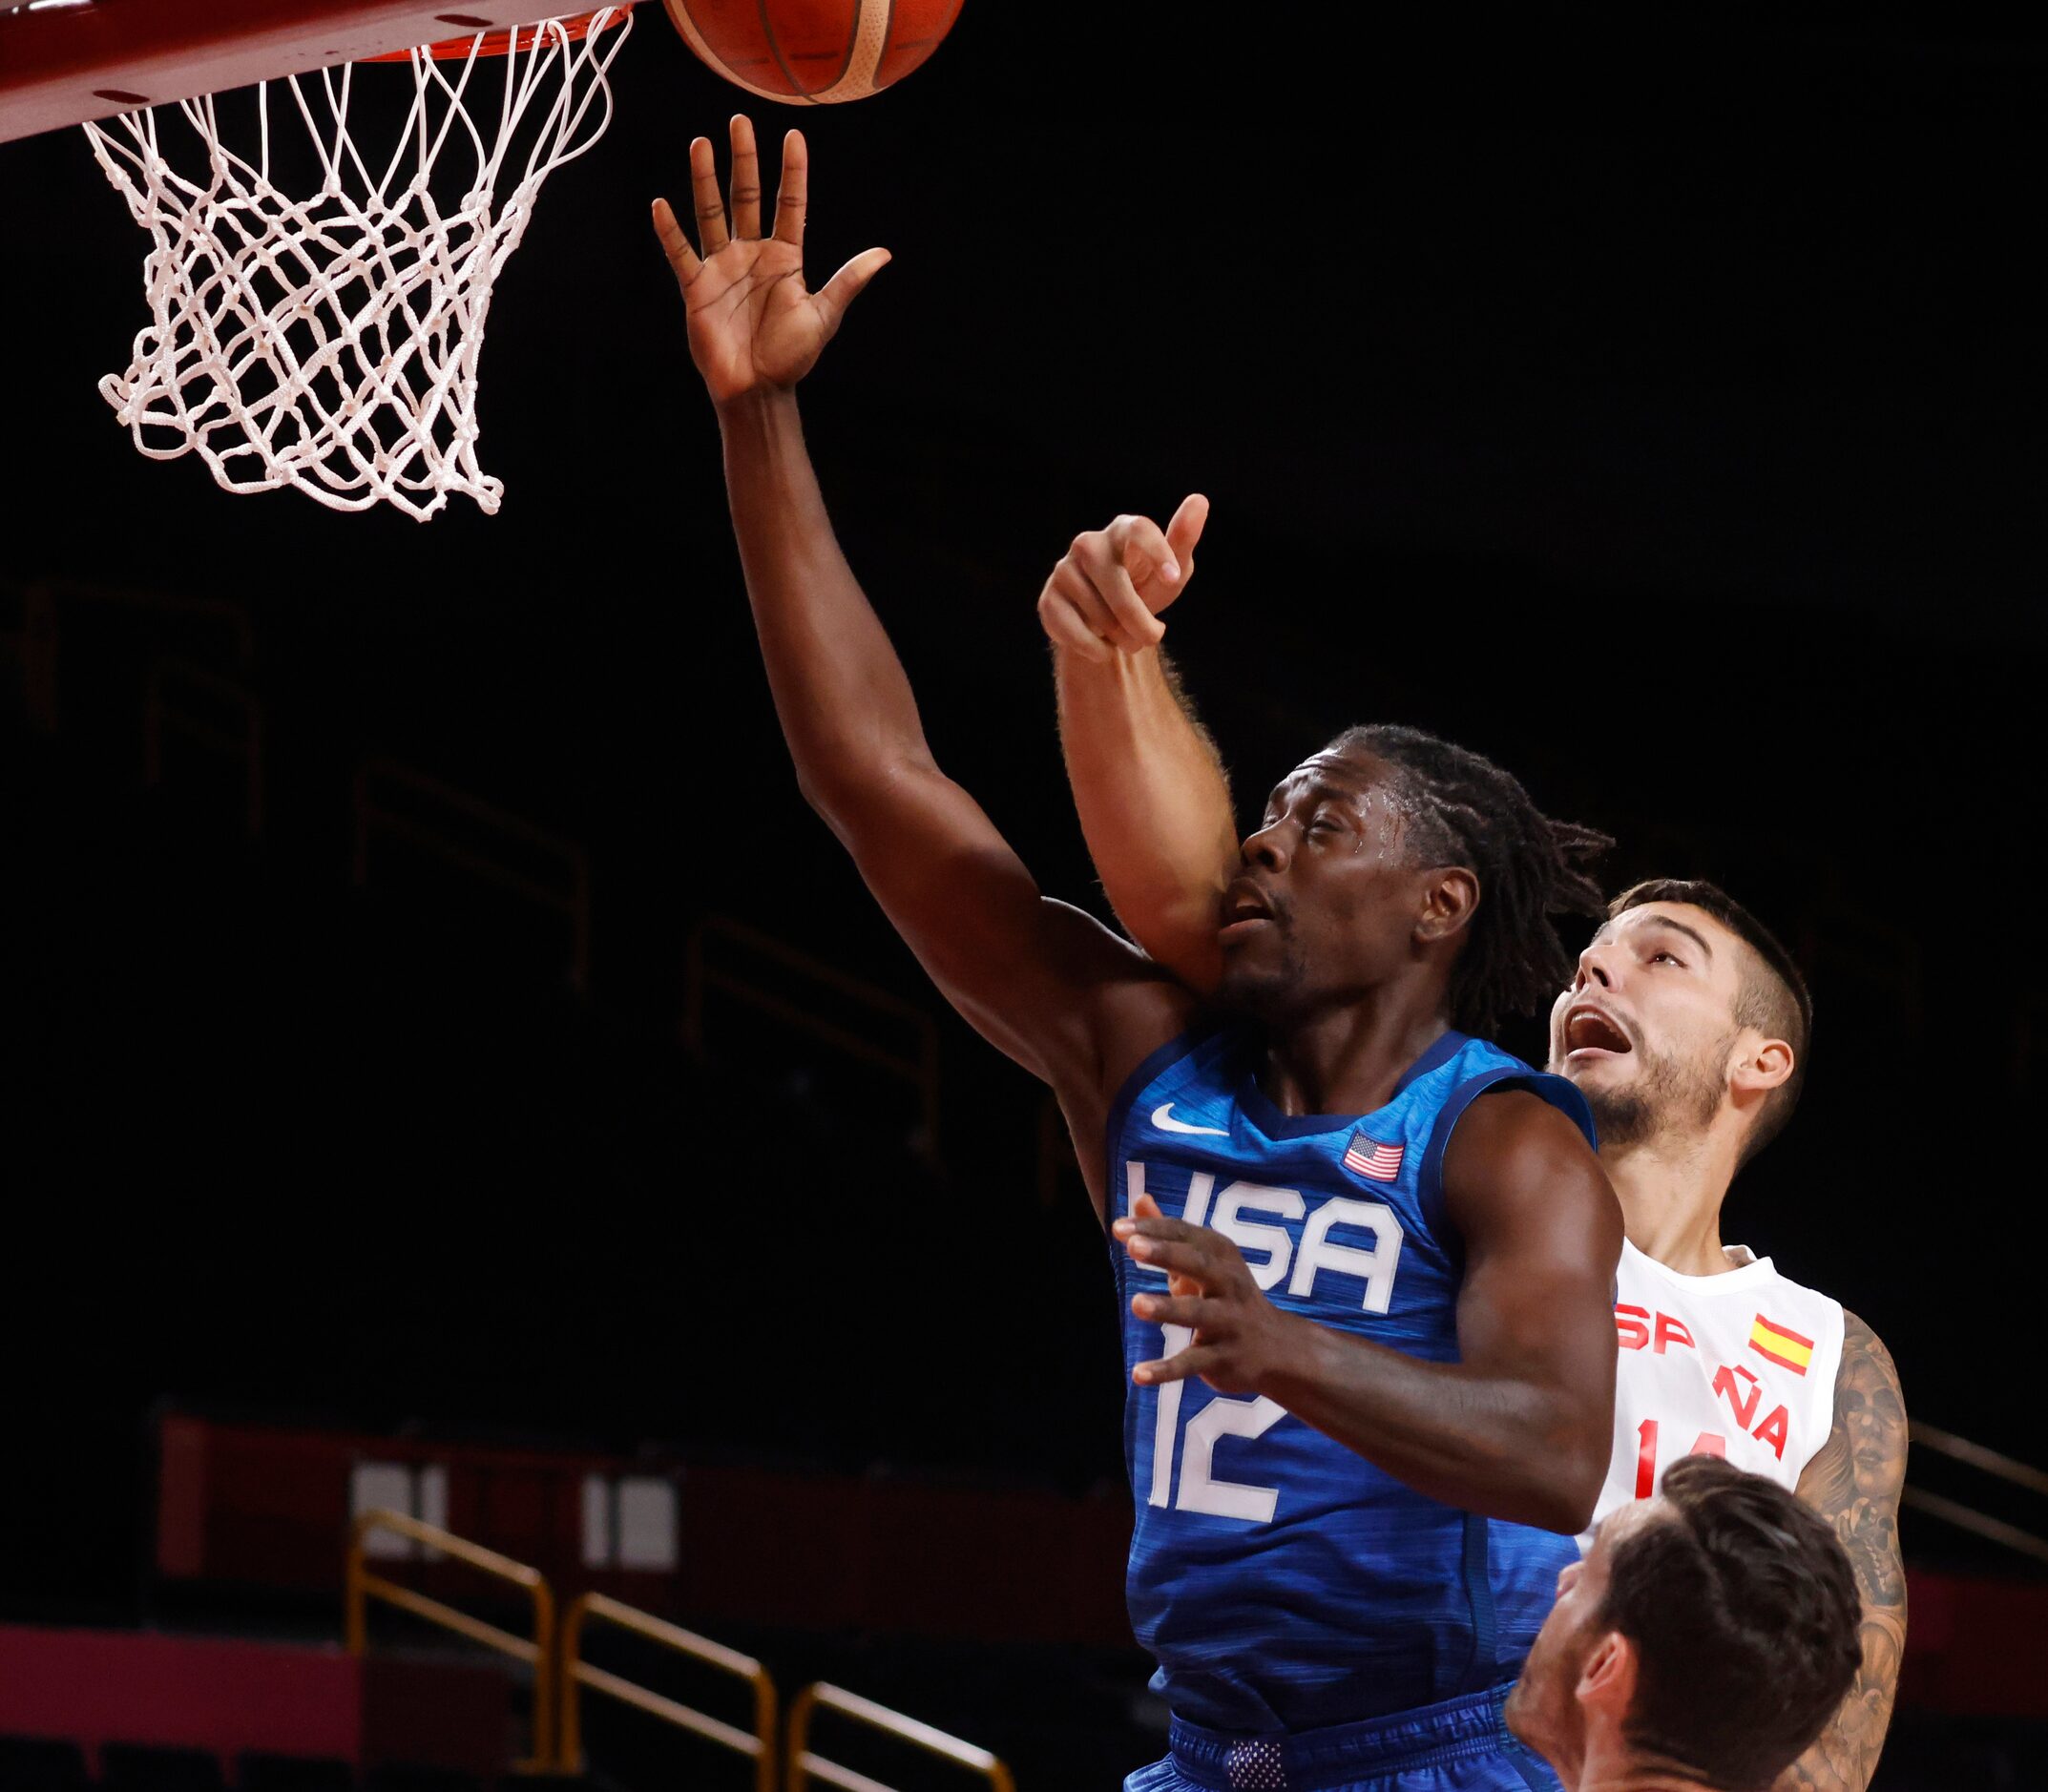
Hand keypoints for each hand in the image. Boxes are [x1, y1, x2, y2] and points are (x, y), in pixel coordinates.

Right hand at [653, 116, 890, 404]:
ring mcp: (723, 268)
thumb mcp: (824, 315)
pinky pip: (681, 254)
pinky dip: (670, 232)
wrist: (758, 390)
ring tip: (701, 143)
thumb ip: (848, 281)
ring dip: (705, 180)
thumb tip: (885, 254)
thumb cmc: (791, 356)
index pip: (789, 204)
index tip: (793, 136)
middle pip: (747, 197)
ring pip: (712, 214)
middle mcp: (752, 255)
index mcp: (785, 258)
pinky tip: (661, 205)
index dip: (792, 172)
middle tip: (739, 121)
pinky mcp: (697, 288)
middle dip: (744, 160)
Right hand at [1037, 495, 1209, 661]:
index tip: (1174, 579)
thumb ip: (1183, 539)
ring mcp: (1064, 570)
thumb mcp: (1173, 568)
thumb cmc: (1146, 585)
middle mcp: (1089, 544)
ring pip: (1098, 614)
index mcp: (1123, 530)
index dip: (1157, 553)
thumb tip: (1199, 500)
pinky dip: (1096, 648)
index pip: (1139, 530)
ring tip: (1127, 637)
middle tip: (1153, 637)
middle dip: (1139, 621)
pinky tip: (1103, 647)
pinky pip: (1074, 632)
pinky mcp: (1048, 599)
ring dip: (1121, 637)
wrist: (1109, 619)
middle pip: (1118, 587)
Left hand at [1113, 1191, 1300, 1396]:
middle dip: (1166, 1254)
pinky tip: (1138, 1374)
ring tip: (1136, 1304)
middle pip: (1198, 1264)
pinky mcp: (1224, 1358)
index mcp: (1221, 1254)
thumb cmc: (1224, 1295)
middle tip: (1133, 1247)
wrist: (1274, 1348)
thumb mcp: (1202, 1262)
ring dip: (1168, 1308)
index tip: (1118, 1228)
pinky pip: (1192, 1363)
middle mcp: (1229, 1283)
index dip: (1154, 1229)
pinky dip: (1166, 1370)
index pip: (1186, 1234)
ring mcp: (1229, 1322)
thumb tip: (1139, 1198)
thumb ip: (1168, 1233)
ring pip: (1197, 1313)